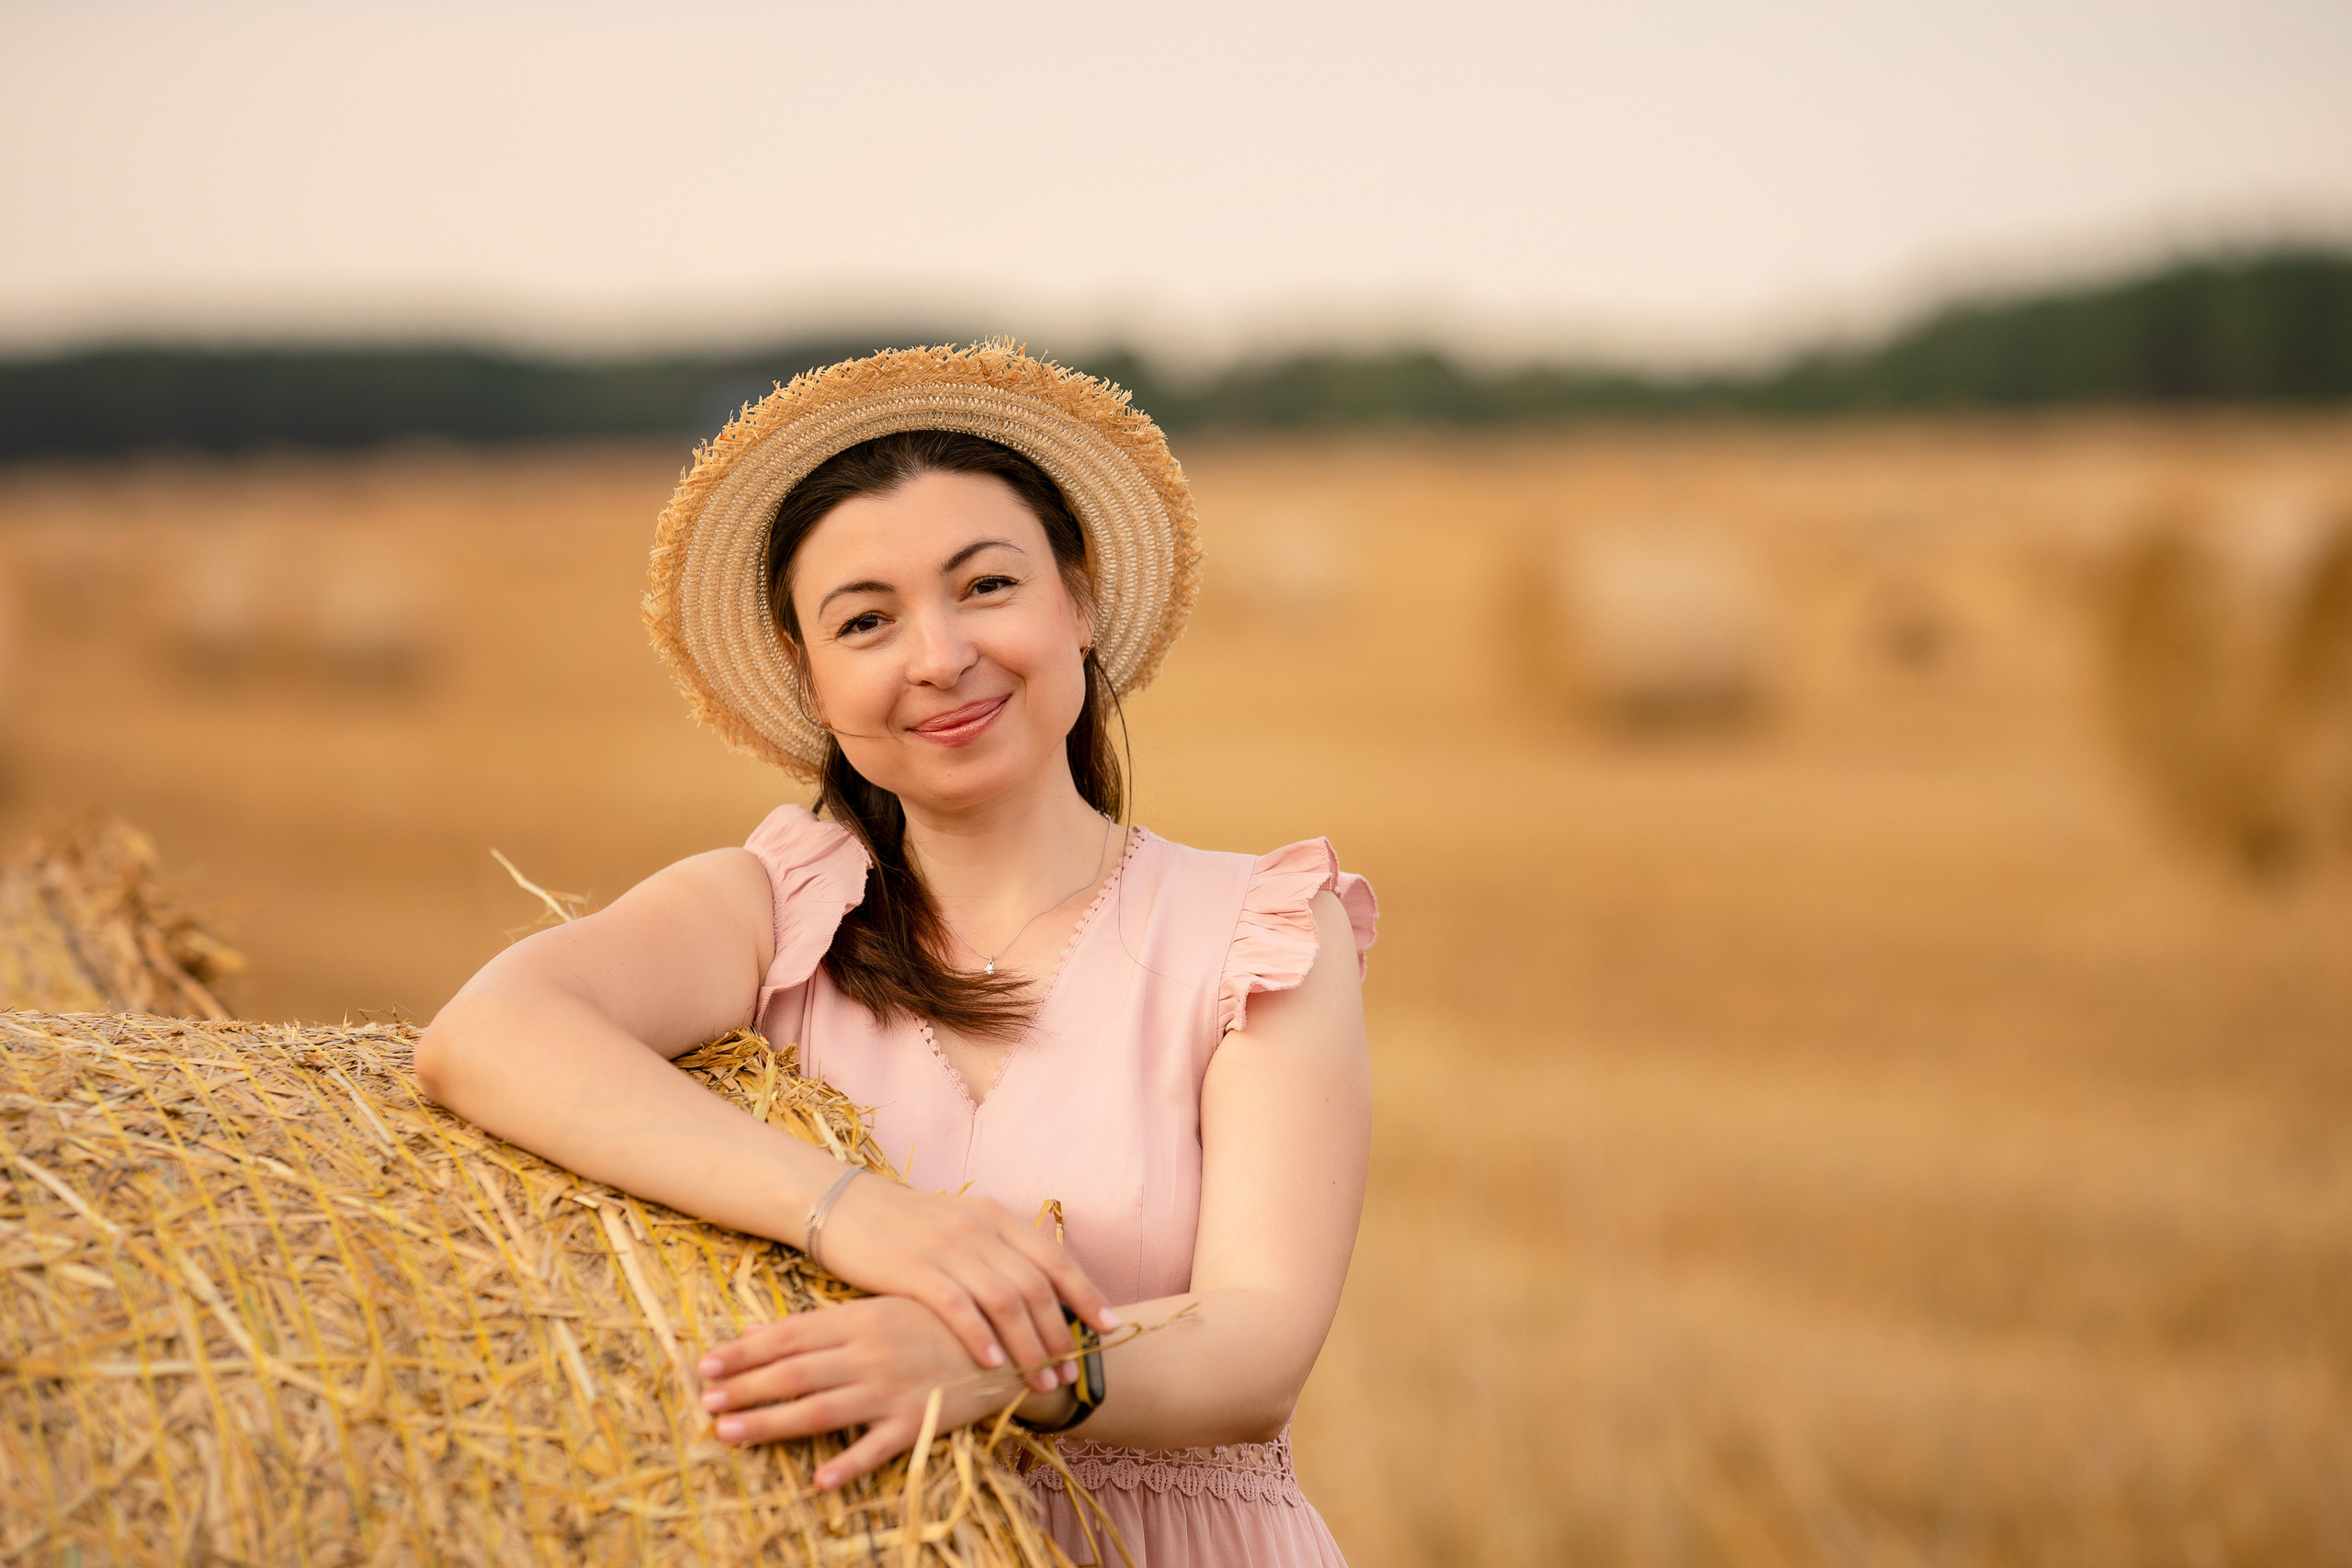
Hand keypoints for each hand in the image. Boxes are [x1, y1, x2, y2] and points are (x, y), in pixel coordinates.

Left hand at [698, 1296, 1074, 1486]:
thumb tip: (773, 1332)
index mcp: (863, 1317)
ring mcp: (892, 1388)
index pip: (790, 1334)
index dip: (745, 1350)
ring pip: (818, 1409)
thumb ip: (836, 1324)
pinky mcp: (917, 1421)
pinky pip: (876, 1448)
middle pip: (793, 1373)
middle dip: (744, 1387)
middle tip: (704, 1402)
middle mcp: (870, 1352)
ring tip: (729, 1432)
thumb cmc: (946, 1321)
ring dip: (769, 1423)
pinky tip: (817, 1479)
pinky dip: (847, 1463)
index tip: (707, 1363)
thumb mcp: (891, 1308)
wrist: (1014, 1342)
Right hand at [804, 1178, 1116, 1395]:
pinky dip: (981, 1338)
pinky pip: (958, 1307)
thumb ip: (997, 1254)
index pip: (1054, 1257)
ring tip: (1040, 1381)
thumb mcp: (960, 1227)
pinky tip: (993, 1366)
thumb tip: (1040, 1296)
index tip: (1109, 1327)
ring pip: (1006, 1301)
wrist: (845, 1207)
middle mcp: (979, 1228)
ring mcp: (948, 1247)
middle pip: (1036, 1286)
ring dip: (1029, 1345)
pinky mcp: (913, 1269)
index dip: (1086, 1294)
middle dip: (1060, 1334)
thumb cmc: (906, 1227)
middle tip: (1071, 1372)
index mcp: (996, 1216)